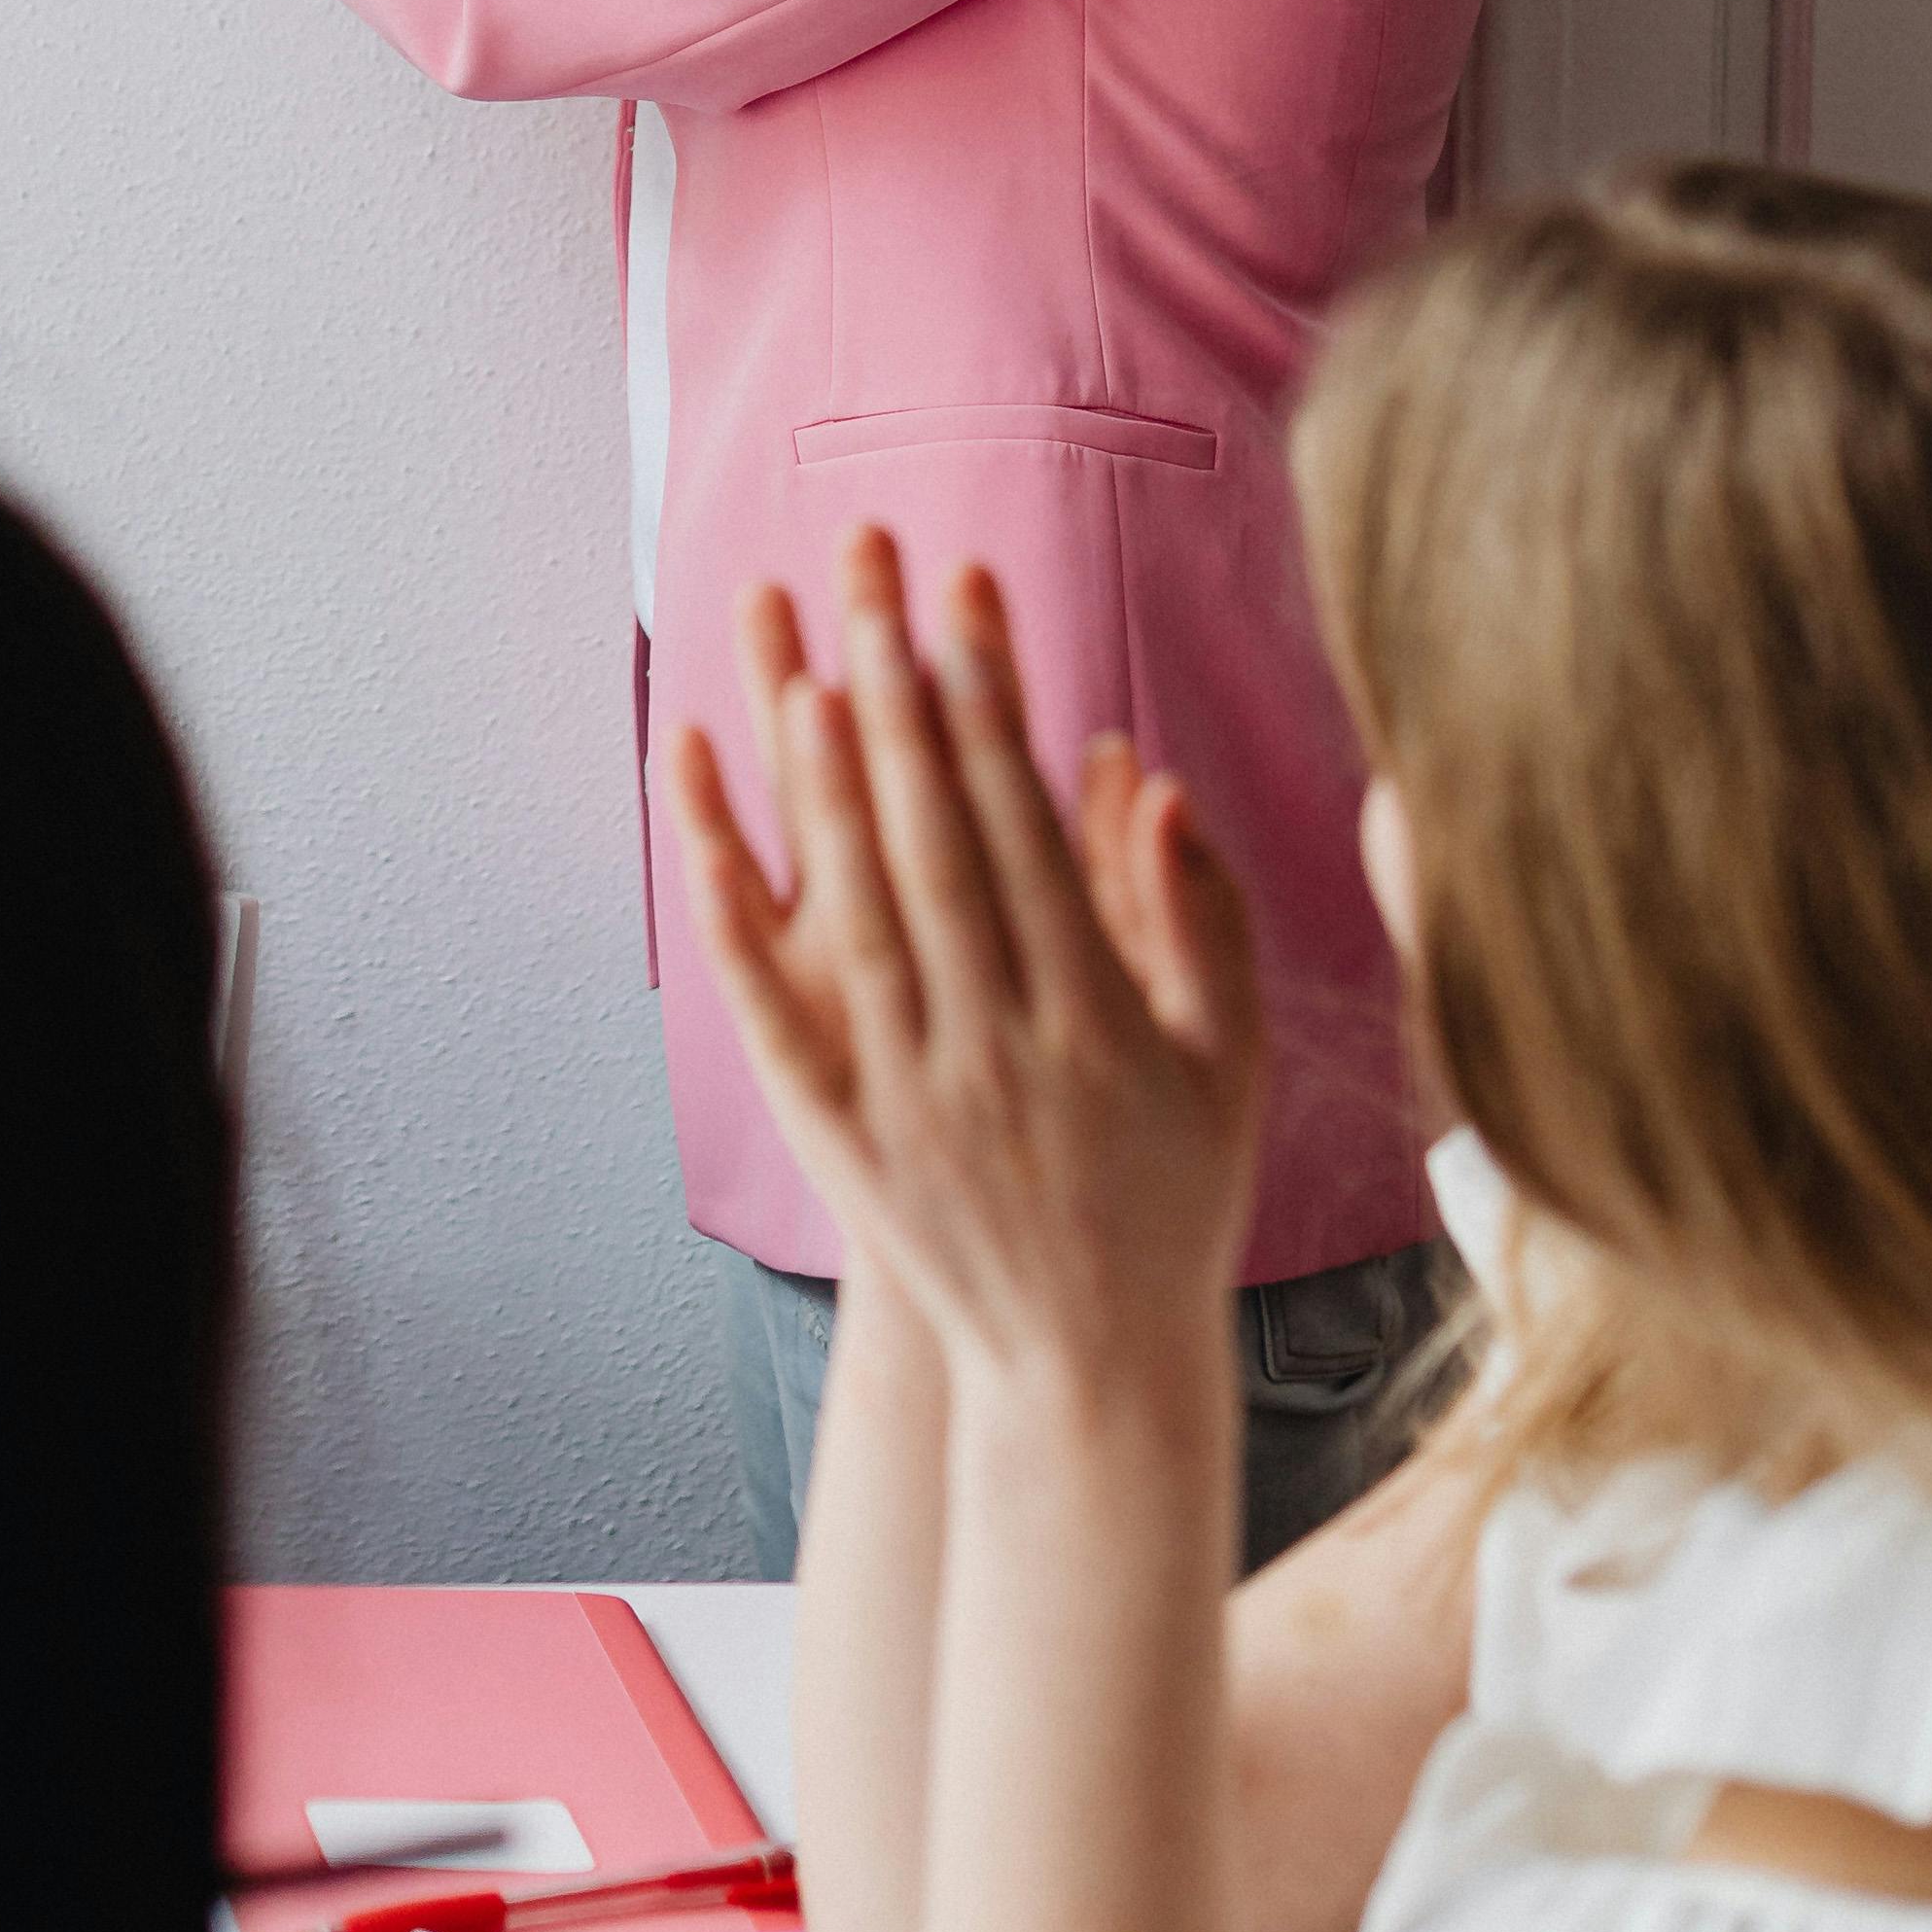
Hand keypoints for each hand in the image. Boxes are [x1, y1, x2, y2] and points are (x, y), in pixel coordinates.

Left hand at [668, 531, 1266, 1407]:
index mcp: (1100, 1015)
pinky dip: (730, 898)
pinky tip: (701, 808)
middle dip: (903, 689)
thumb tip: (1147, 775)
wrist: (1088, 1363)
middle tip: (870, 567)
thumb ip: (1198, 918)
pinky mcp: (837, 1129)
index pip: (1029, 822)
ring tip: (800, 656)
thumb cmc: (1173, 1196)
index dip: (993, 699)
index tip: (964, 590)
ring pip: (857, 904)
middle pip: (935, 836)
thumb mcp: (1230, 1062)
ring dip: (824, 778)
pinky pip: (770, 999)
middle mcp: (998, 1042)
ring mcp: (910, 1088)